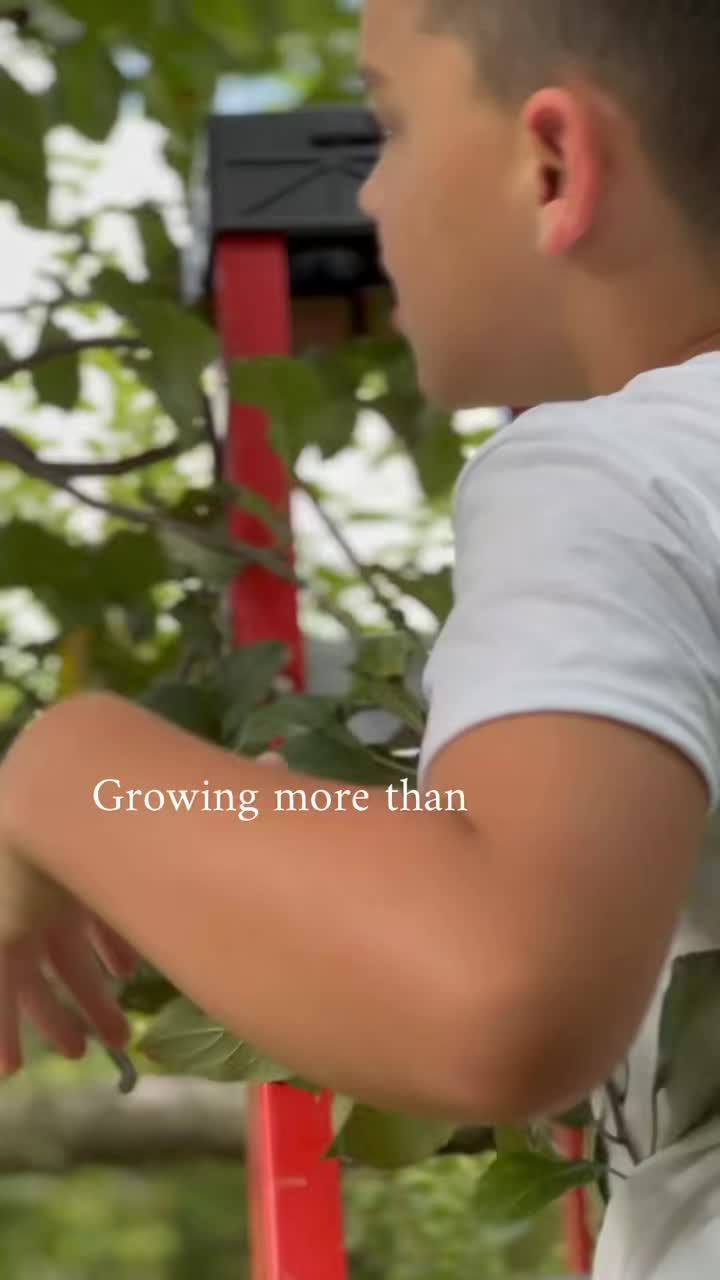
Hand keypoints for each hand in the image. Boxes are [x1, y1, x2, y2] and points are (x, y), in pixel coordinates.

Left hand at [0, 748, 287, 1077]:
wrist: (72, 796)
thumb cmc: (141, 800)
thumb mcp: (193, 805)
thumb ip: (232, 793)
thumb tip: (278, 760)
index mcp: (90, 852)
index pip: (100, 907)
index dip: (116, 941)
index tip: (132, 973)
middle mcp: (51, 884)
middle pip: (68, 950)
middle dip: (91, 995)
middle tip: (114, 1035)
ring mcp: (18, 907)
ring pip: (34, 974)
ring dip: (55, 1015)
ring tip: (78, 1050)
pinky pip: (1, 987)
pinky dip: (3, 1028)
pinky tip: (11, 1067)